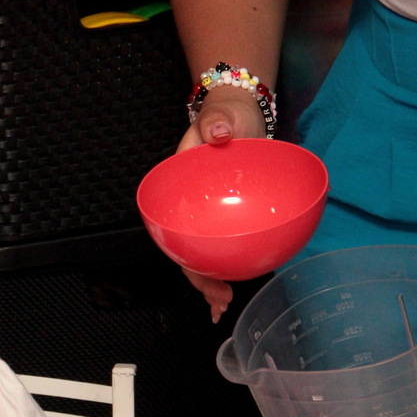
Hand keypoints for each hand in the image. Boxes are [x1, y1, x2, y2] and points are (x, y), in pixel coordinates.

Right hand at [175, 86, 266, 321]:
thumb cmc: (224, 116)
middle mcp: (192, 207)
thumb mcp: (217, 115)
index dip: (186, 259)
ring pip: (205, 251)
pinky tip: (240, 279)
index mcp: (181, 189)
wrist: (239, 112)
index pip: (176, 230)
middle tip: (219, 302)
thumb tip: (219, 133)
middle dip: (202, 281)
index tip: (202, 278)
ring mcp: (211, 213)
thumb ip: (215, 121)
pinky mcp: (230, 214)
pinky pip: (227, 241)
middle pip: (189, 250)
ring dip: (213, 279)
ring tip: (223, 304)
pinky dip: (231, 263)